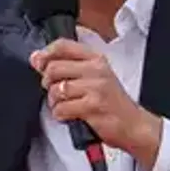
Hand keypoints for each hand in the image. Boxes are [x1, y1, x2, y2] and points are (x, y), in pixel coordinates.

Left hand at [30, 39, 161, 168]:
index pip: (63, 45)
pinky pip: (61, 109)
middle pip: (54, 68)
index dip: (45, 54)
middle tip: (57, 91)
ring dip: (55, 102)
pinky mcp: (92, 106)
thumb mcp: (95, 76)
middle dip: (48, 83)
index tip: (39, 63)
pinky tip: (70, 115)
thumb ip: (67, 66)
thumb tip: (36, 58)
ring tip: (66, 105)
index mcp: (96, 59)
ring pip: (56, 90)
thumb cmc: (112, 102)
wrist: (133, 125)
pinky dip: (61, 115)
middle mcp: (96, 70)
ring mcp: (95, 88)